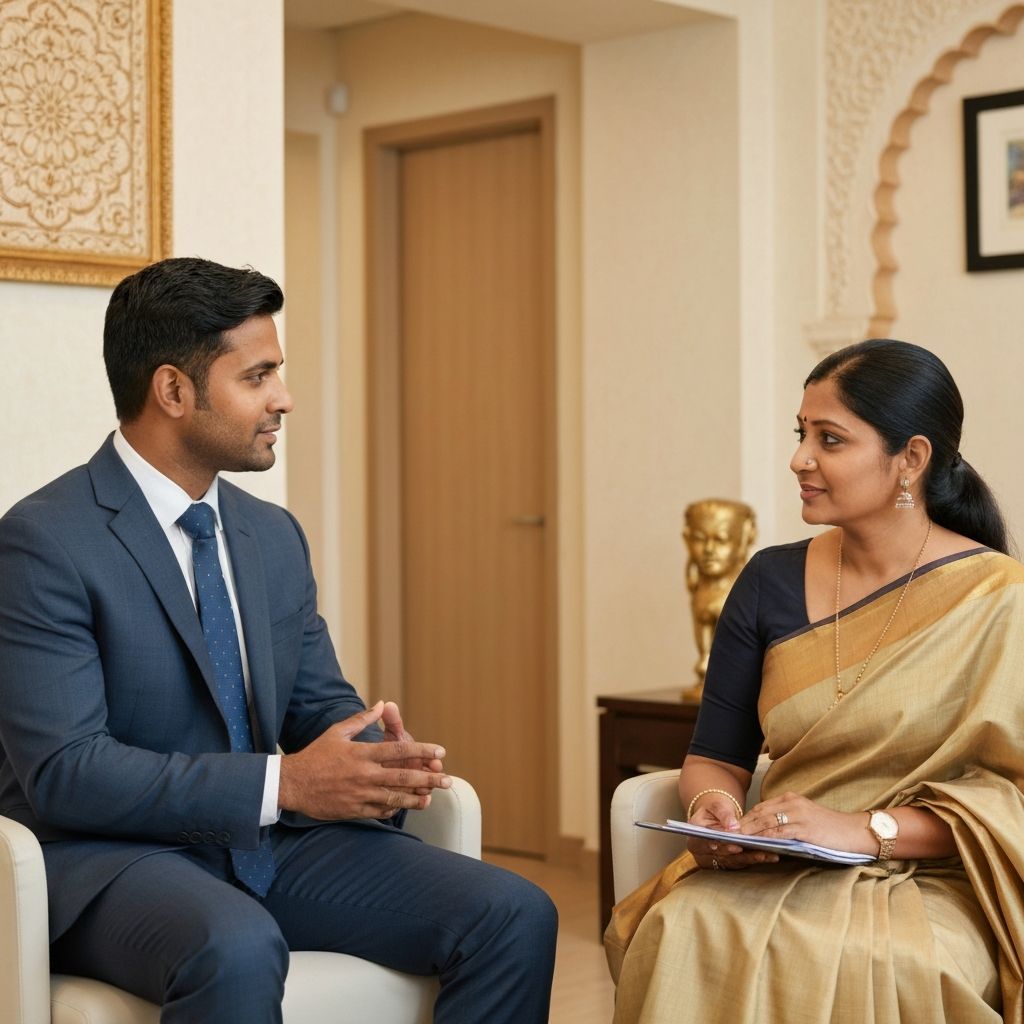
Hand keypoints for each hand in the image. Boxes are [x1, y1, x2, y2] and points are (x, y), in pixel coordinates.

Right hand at [278, 701, 450, 819]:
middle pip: (404, 777)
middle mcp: (364, 775)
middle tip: (447, 780)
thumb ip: (362, 719)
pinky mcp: (354, 810)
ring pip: (395, 798)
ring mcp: (360, 795)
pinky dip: (394, 809)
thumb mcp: (337, 732)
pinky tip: (405, 806)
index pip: (399, 751)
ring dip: (417, 799)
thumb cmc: (315, 755)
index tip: (440, 752)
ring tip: (432, 798)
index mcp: (362, 754)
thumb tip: (382, 704)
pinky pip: (380, 811)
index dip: (422, 751)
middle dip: (429, 779)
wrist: (292, 784)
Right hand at [687, 793, 778, 871]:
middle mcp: (702, 852)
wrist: (717, 814)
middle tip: (757, 852)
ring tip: (767, 855)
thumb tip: (733, 826)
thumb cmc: (715, 808)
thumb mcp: (717, 806)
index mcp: (695, 838)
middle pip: (722, 856)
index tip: (736, 846)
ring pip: (733, 862)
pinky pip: (741, 863)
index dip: (721, 846)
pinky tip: (767, 856)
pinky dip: (754, 859)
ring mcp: (714, 859)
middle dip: (741, 855)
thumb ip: (724, 814)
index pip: (707, 844)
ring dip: (751, 859)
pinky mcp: (726, 863)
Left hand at [740, 791, 873, 854]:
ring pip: (766, 822)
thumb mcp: (805, 818)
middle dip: (742, 825)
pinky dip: (765, 838)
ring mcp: (798, 815)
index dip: (745, 818)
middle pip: (760, 813)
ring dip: (749, 832)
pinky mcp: (805, 829)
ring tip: (734, 840)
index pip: (761, 808)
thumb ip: (786, 821)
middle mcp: (792, 803)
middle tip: (726, 834)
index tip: (731, 828)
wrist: (855, 831)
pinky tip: (755, 844)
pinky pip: (780, 833)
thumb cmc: (830, 828)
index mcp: (790, 799)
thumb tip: (764, 832)